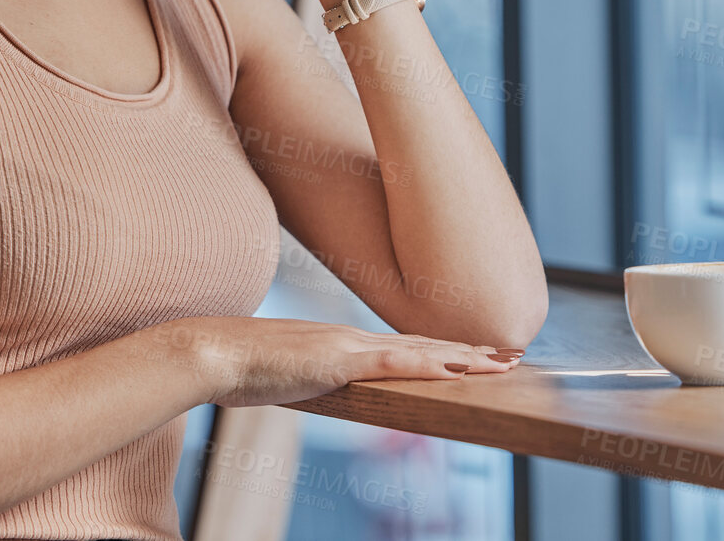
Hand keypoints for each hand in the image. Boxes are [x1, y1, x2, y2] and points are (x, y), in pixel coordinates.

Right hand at [153, 316, 524, 407]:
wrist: (214, 352)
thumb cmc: (241, 368)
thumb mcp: (287, 376)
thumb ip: (309, 377)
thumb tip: (315, 384)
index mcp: (342, 342)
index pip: (404, 348)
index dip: (443, 352)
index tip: (475, 355)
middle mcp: (353, 338)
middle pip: (423, 347)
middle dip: (468, 354)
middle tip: (509, 357)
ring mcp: (348, 346)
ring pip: (419, 353)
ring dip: (463, 359)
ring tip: (501, 363)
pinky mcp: (339, 361)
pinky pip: (394, 364)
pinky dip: (429, 366)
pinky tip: (458, 369)